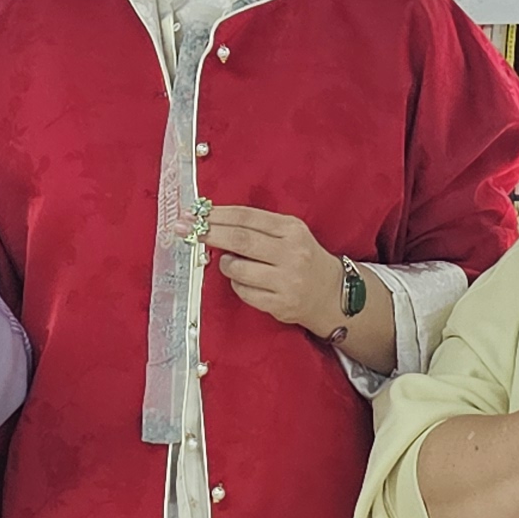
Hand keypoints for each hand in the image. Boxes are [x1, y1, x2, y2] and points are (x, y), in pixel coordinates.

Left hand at [201, 205, 345, 335]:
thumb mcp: (290, 233)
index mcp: (291, 229)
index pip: (247, 216)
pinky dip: (236, 284)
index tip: (195, 214)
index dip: (217, 214)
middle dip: (209, 233)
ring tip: (228, 262)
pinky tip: (242, 280)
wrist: (331, 293)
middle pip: (240, 240)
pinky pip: (244, 292)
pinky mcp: (281, 304)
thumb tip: (213, 220)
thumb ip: (258, 226)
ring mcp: (287, 280)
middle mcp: (292, 253)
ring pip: (239, 269)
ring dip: (225, 264)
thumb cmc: (303, 258)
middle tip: (187, 229)